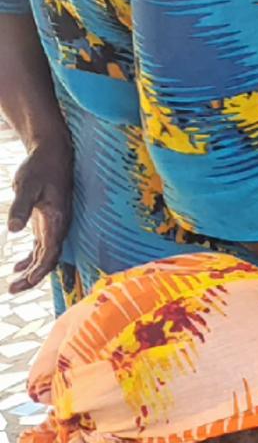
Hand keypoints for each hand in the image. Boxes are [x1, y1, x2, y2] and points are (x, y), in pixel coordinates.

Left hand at [8, 128, 70, 293]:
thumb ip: (21, 207)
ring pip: (44, 256)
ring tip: (13, 284)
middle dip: (31, 277)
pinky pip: (42, 247)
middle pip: (48, 260)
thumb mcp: (27, 185)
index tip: (23, 283)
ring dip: (30, 271)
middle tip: (12, 290)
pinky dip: (31, 259)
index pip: (50, 254)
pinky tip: (17, 265)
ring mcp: (54, 225)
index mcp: (57, 221)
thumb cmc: (40, 167)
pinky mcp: (48, 222)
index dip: (38, 271)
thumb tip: (13, 230)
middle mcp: (59, 227)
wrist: (52, 152)